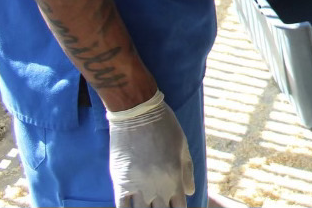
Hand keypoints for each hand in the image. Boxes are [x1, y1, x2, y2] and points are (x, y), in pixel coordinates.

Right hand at [106, 91, 193, 207]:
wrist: (138, 113)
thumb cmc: (164, 126)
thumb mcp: (182, 146)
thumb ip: (187, 171)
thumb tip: (191, 192)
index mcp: (175, 177)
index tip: (175, 207)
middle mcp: (158, 187)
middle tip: (159, 205)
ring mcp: (138, 186)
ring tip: (147, 205)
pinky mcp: (120, 182)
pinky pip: (122, 207)